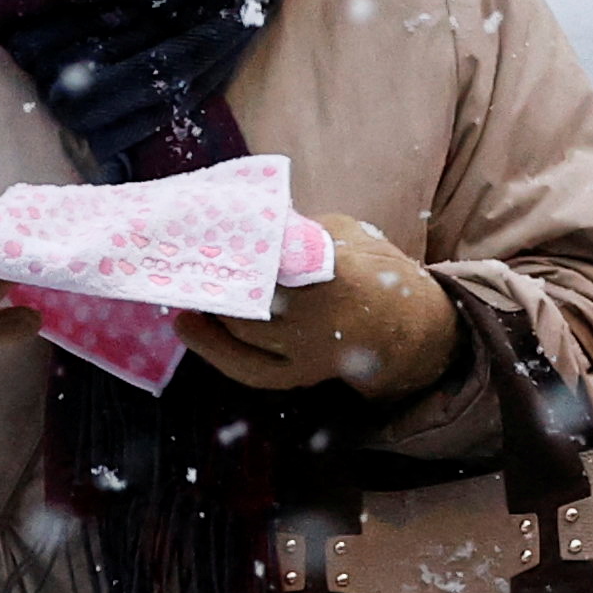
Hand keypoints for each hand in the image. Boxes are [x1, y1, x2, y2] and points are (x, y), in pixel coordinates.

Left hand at [178, 218, 461, 401]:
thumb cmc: (376, 269)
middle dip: (216, 274)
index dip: (238, 240)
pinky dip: (216, 350)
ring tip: (182, 289)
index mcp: (335, 271)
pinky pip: (250, 369)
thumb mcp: (347, 232)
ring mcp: (308, 350)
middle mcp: (318, 315)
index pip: (273, 252)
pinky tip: (192, 330)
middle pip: (250, 294)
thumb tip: (254, 217)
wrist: (411, 326)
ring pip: (243, 332)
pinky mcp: (300, 375)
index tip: (210, 223)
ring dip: (209, 310)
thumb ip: (302, 228)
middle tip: (184, 255)